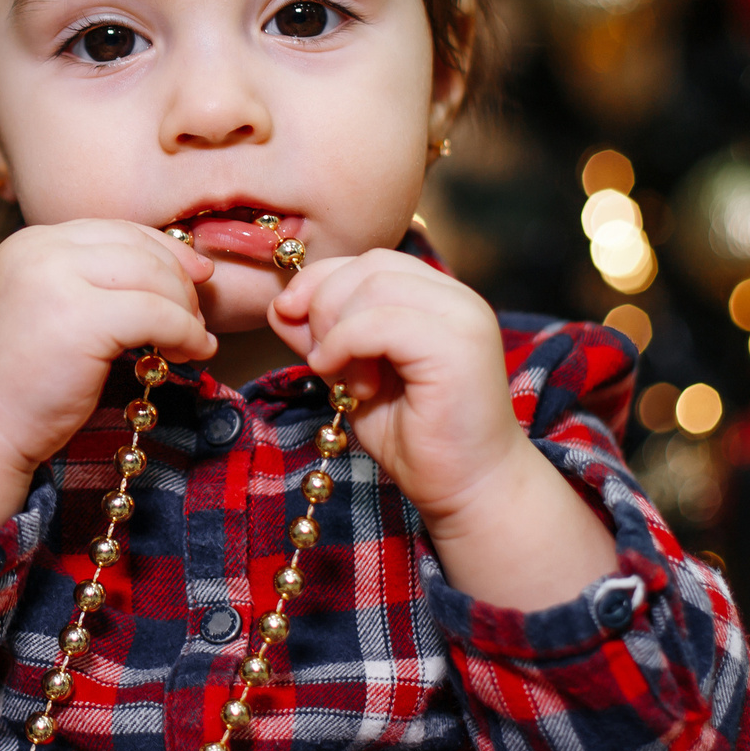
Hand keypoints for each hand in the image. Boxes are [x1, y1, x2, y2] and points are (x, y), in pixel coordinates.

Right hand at [0, 221, 213, 536]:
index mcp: (31, 243)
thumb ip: (94, 282)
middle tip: (197, 317)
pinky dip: (186, 333)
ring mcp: (56, 280)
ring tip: (194, 339)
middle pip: (138, 247)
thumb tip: (181, 267)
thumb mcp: (53, 309)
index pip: (116, 229)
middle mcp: (39, 250)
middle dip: (180, 281)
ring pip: (153, 276)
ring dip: (186, 309)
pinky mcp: (79, 319)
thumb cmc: (20, 381)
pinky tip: (193, 352)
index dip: (165, 249)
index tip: (197, 275)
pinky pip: (157, 315)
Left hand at [271, 250, 615, 608]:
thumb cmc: (415, 438)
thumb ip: (325, 336)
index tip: (290, 318)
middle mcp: (457, 298)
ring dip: (336, 330)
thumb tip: (280, 304)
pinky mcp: (458, 346)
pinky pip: (380, 321)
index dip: (320, 281)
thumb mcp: (354, 375)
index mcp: (438, 298)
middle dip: (323, 303)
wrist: (468, 490)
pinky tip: (351, 385)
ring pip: (373, 285)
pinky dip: (346, 346)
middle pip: (369, 265)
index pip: (369, 261)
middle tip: (321, 359)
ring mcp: (462, 318)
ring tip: (344, 379)